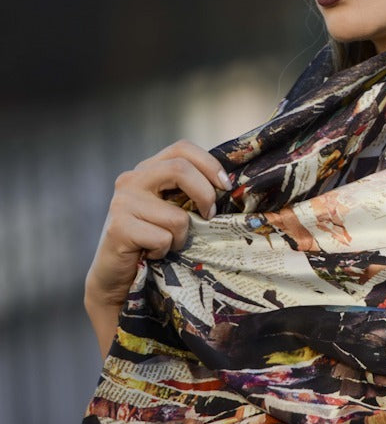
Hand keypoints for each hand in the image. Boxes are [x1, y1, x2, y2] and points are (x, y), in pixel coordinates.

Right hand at [84, 140, 229, 357]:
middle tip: (209, 216)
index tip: (225, 186)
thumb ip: (189, 192)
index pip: (182, 148)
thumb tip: (230, 186)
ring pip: (177, 215)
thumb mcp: (173, 208)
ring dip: (182, 236)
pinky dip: (166, 250)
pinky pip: (163, 238)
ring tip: (168, 243)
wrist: (117, 275)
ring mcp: (122, 203)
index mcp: (147, 170)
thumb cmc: (153, 239)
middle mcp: (131, 180)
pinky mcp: (119, 228)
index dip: (209, 164)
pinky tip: (152, 254)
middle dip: (205, 195)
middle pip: (180, 169)